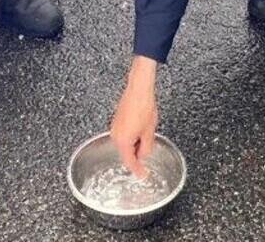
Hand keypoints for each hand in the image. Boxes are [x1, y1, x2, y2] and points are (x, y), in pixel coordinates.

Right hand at [110, 58, 158, 178]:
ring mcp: (114, 127)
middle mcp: (115, 135)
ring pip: (125, 143)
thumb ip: (147, 148)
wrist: (139, 90)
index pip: (130, 162)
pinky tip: (141, 128)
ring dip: (135, 143)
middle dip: (138, 153)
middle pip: (126, 152)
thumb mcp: (149, 132)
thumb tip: (144, 154)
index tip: (142, 175)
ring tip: (147, 133)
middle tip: (149, 148)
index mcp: (123, 141)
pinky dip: (132, 135)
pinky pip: (124, 134)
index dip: (138, 170)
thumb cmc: (144, 107)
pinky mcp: (116, 120)